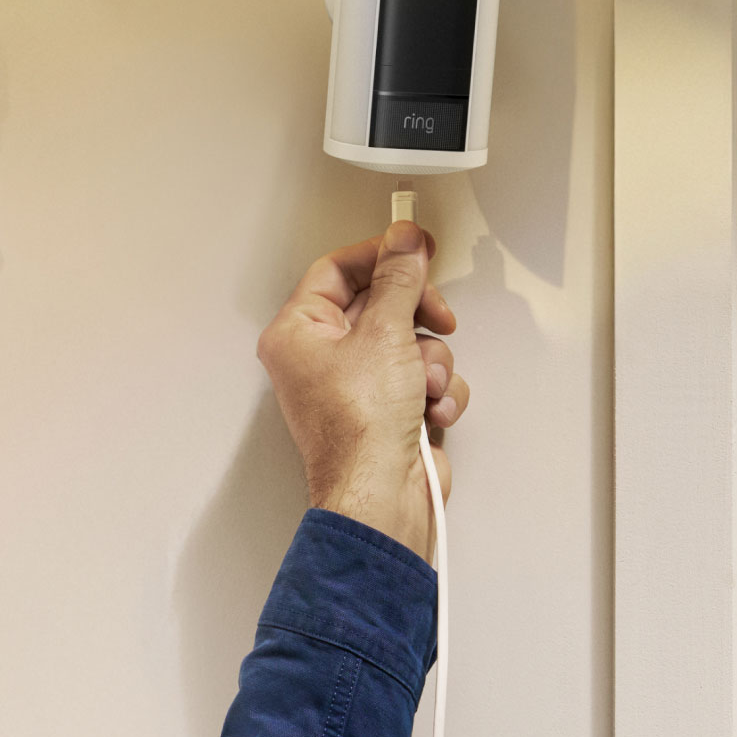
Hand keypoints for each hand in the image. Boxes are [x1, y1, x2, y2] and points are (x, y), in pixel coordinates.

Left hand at [256, 220, 469, 563]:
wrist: (382, 496)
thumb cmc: (361, 427)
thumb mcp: (386, 334)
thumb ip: (398, 280)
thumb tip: (403, 241)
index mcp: (298, 332)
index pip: (336, 269)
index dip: (380, 254)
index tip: (417, 248)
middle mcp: (319, 357)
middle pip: (378, 304)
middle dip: (416, 315)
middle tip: (438, 315)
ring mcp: (353, 386)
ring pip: (408, 343)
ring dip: (431, 361)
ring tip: (425, 385)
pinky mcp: (386, 411)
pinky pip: (421, 379)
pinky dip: (436, 393)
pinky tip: (431, 411)